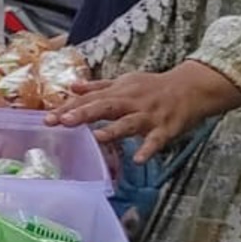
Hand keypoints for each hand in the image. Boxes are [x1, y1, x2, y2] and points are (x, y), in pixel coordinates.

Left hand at [48, 60, 240, 160]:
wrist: (192, 87)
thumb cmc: (154, 87)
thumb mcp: (125, 82)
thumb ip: (98, 87)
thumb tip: (72, 86)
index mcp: (119, 91)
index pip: (90, 99)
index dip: (69, 108)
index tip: (48, 118)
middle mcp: (132, 102)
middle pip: (106, 107)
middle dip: (84, 114)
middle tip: (63, 122)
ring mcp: (149, 116)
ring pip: (129, 123)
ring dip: (114, 131)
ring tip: (97, 138)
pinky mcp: (166, 129)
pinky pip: (156, 141)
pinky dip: (149, 149)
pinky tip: (139, 159)